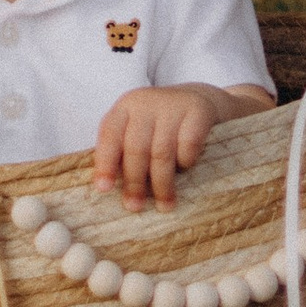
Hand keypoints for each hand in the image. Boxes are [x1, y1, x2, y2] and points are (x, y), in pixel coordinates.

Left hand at [93, 80, 272, 209]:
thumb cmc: (162, 126)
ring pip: (162, 151)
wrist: (201, 99)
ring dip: (162, 183)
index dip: (106, 163)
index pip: (110, 135)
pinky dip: (185, 163)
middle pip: (136, 147)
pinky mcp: (198, 110)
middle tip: (135, 206)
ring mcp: (173, 104)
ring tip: (164, 204)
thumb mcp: (139, 131)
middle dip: (134, 181)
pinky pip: (188, 145)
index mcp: (125, 107)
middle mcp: (146, 102)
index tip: (104, 189)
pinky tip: (185, 170)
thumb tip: (112, 192)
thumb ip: (124, 153)